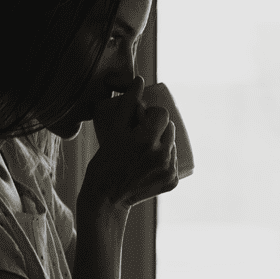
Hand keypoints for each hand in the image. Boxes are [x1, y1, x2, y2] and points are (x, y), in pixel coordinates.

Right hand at [84, 76, 177, 209]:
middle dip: (158, 128)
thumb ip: (127, 104)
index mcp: (146, 140)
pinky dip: (166, 159)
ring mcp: (169, 170)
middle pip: (170, 129)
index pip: (162, 114)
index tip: (140, 120)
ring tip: (145, 149)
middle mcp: (162, 155)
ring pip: (173, 144)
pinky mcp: (173, 182)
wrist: (107, 198)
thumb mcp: (113, 131)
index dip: (152, 114)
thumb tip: (140, 80)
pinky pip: (174, 161)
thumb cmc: (105, 162)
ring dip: (163, 142)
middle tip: (141, 135)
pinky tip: (151, 163)